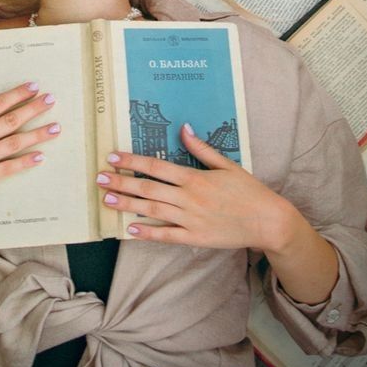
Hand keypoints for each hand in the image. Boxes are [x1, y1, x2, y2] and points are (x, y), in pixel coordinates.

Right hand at [0, 76, 59, 219]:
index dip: (17, 94)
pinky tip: (40, 157)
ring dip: (37, 135)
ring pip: (14, 144)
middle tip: (52, 100)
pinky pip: (7, 169)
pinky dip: (25, 163)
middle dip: (34, 109)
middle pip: (11, 120)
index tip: (34, 86)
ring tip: (55, 128)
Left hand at [97, 123, 297, 252]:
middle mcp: (189, 198)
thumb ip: (201, 149)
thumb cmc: (248, 190)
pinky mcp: (195, 238)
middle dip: (121, 183)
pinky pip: (167, 235)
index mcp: (195, 178)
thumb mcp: (227, 164)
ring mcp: (191, 219)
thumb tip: (183, 128)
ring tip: (106, 200)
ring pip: (152, 211)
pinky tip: (130, 229)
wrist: (268, 221)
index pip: (156, 166)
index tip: (113, 157)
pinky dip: (148, 233)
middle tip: (99, 178)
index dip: (132, 161)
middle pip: (148, 188)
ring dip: (127, 205)